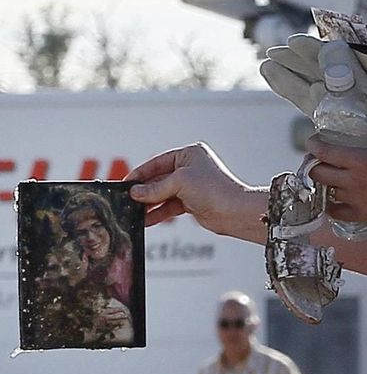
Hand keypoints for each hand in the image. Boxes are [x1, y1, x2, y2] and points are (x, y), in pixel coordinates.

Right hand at [125, 142, 249, 231]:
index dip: (141, 172)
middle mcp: (190, 168)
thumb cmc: (214, 189)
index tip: (127, 182)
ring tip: (135, 212)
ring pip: (163, 194)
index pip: (158, 162)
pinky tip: (147, 219)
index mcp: (189, 155)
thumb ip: (155, 188)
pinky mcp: (192, 202)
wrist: (233, 211)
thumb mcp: (179, 183)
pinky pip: (169, 206)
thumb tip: (136, 192)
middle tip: (128, 199)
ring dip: (150, 203)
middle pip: (159, 179)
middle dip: (144, 190)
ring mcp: (191, 186)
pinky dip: (158, 213)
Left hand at [307, 119, 366, 226]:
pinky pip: (335, 212)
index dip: (314, 144)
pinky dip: (331, 205)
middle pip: (317, 173)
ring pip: (326, 192)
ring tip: (328, 175)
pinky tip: (333, 198)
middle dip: (313, 164)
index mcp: (362, 161)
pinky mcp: (363, 215)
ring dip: (324, 182)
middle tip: (317, 158)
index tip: (313, 140)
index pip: (325, 152)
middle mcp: (355, 182)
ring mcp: (357, 200)